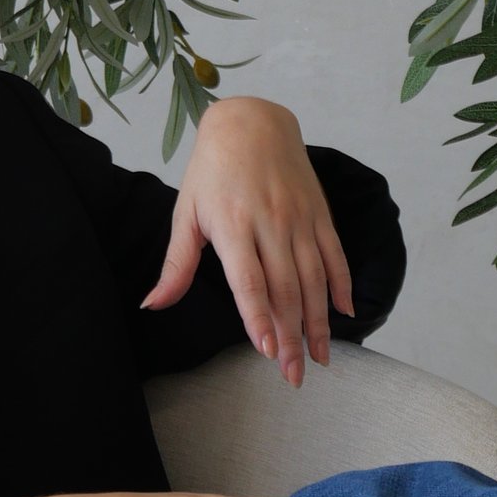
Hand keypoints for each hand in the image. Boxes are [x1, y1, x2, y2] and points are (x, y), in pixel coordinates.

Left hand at [141, 94, 353, 384]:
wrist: (252, 121)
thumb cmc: (211, 170)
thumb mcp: (185, 212)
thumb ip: (176, 264)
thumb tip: (152, 304)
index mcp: (232, 224)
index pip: (249, 280)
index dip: (258, 316)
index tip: (266, 350)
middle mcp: (270, 223)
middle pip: (285, 289)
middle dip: (290, 336)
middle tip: (294, 375)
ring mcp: (299, 218)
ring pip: (313, 279)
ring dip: (317, 322)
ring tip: (318, 357)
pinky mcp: (319, 213)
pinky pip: (335, 255)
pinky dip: (342, 286)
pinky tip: (344, 315)